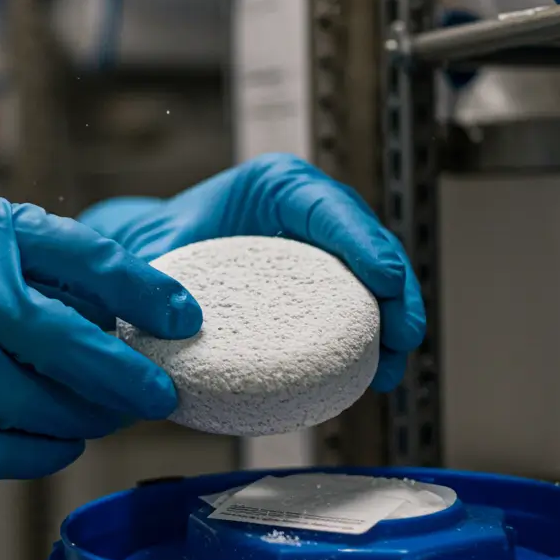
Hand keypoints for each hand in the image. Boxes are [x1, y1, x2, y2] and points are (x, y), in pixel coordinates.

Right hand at [0, 190, 200, 514]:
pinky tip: (56, 441)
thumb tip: (115, 302)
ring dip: (88, 418)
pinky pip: (2, 453)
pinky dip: (40, 452)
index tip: (182, 317)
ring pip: (44, 410)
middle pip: (77, 349)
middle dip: (132, 378)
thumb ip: (29, 255)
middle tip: (158, 389)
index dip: (148, 294)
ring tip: (104, 414)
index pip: (89, 260)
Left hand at [77, 153, 425, 392]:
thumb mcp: (157, 251)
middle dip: (396, 290)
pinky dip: (372, 335)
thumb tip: (159, 318)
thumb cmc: (160, 245)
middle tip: (404, 337)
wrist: (158, 256)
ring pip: (374, 277)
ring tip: (393, 367)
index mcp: (275, 187)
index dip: (364, 244)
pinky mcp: (325, 279)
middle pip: (369, 244)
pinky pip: (359, 302)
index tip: (385, 280)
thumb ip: (155, 275)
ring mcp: (322, 245)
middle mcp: (308, 209)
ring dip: (392, 321)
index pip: (330, 209)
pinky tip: (378, 372)